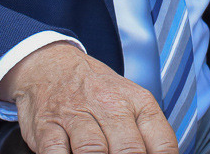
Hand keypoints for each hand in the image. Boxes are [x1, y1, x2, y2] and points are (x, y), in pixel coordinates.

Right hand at [0, 42, 176, 153]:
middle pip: (128, 150)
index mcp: (138, 103)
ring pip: (93, 151)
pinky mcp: (47, 126)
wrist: (52, 65)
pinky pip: (56, 151)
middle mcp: (109, 106)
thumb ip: (148, 135)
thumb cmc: (98, 91)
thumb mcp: (131, 102)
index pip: (162, 143)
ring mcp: (76, 116)